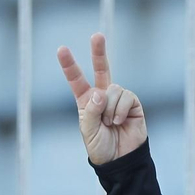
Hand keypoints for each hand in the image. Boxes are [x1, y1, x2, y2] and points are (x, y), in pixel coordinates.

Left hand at [57, 34, 145, 165]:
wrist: (120, 159)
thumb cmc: (100, 146)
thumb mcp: (88, 130)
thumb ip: (92, 111)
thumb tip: (101, 92)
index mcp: (86, 101)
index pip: (77, 80)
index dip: (69, 65)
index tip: (61, 49)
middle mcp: (102, 95)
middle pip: (101, 68)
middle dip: (99, 51)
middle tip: (97, 35)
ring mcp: (118, 97)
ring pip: (113, 89)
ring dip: (110, 108)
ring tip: (111, 123)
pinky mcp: (133, 102)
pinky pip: (126, 96)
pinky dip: (120, 110)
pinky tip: (120, 121)